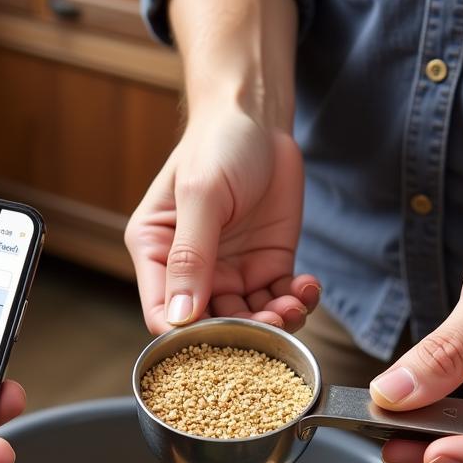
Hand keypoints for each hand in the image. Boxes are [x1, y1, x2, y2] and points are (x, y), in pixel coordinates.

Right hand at [125, 108, 320, 332]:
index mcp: (156, 253)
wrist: (258, 119)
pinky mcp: (267, 265)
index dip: (185, 337)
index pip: (161, 313)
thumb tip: (180, 315)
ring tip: (294, 305)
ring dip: (275, 321)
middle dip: (243, 334)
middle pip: (210, 325)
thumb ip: (190, 255)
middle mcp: (191, 270)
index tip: (217, 344)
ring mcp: (231, 270)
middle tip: (272, 324)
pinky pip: (280, 298)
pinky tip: (306, 287)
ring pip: (250, 319)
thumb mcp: (201, 196)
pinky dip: (297, 301)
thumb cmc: (217, 145)